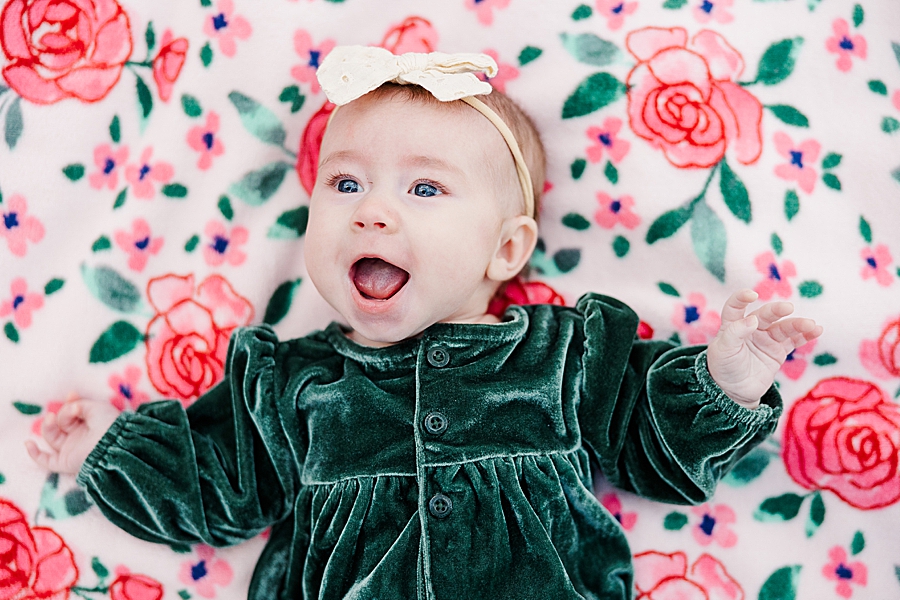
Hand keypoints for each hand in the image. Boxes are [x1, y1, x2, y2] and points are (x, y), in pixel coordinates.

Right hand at [25, 393, 120, 474]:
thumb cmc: (108, 424)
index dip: (70, 404)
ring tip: (51, 418)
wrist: (113, 444)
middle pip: (60, 424)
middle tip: (70, 409)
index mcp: (89, 423)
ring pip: (52, 437)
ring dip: (48, 426)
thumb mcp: (96, 407)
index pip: (73, 413)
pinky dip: (34, 453)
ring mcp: (71, 449)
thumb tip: (69, 405)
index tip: (72, 394)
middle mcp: (80, 436)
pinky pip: (46, 460)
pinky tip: (28, 442)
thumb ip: (79, 404)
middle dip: (61, 414)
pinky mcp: (65, 462)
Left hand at [707, 289, 822, 407]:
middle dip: (777, 310)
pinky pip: (794, 340)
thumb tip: (753, 318)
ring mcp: (766, 339)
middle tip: (788, 308)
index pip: (735, 307)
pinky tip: (816, 330)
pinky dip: (805, 335)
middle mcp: (751, 328)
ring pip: (783, 327)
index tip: (752, 295)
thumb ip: (735, 333)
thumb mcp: (723, 351)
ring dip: (797, 324)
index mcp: (732, 325)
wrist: (734, 391)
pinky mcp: (778, 351)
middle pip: (765, 315)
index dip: (741, 299)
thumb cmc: (723, 368)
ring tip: (810, 324)